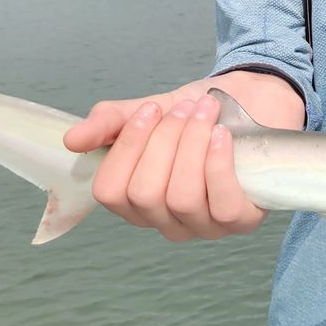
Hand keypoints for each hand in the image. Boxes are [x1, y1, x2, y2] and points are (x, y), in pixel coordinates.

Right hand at [64, 71, 300, 241]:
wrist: (254, 99)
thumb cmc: (199, 113)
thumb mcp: (151, 110)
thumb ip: (112, 123)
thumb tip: (72, 140)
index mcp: (137, 201)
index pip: (110, 192)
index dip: (127, 148)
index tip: (150, 109)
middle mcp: (167, 221)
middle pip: (145, 193)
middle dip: (164, 141)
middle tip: (186, 109)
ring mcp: (204, 226)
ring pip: (182, 197)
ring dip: (192, 145)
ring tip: (206, 113)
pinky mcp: (242, 220)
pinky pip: (222, 204)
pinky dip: (218, 164)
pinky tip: (222, 136)